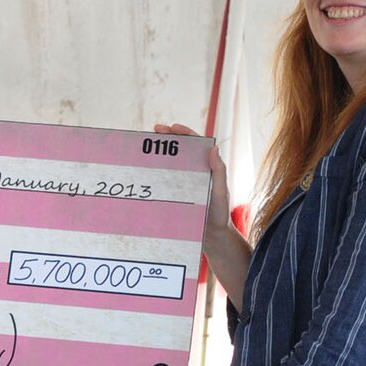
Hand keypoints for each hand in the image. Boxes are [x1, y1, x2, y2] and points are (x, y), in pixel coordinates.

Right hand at [153, 125, 230, 247]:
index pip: (197, 145)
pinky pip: (166, 180)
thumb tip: (214, 148)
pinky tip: (145, 169)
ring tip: (147, 145)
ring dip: (160, 153)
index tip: (172, 127)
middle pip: (182, 150)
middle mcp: (196, 173)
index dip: (185, 133)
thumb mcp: (220, 193)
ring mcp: (185, 184)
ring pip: (172, 163)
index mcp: (208, 169)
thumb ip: (219, 172)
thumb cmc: (219, 216)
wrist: (212, 238)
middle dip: (169, 138)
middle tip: (155, 130)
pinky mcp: (177, 195)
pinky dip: (156, 172)